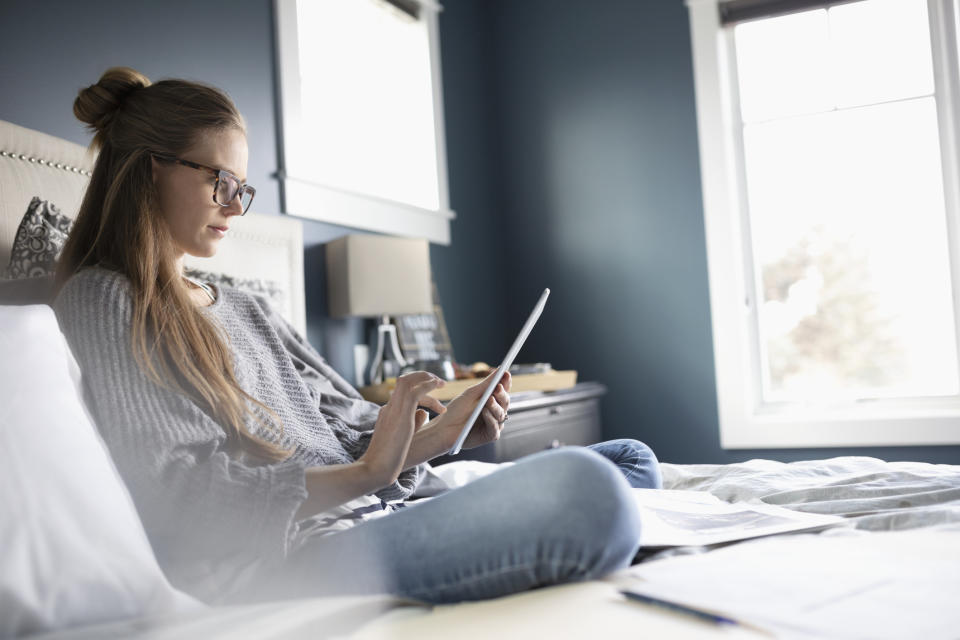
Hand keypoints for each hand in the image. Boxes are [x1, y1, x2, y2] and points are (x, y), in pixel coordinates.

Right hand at [360, 371, 444, 485]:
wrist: (376, 467)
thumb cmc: (388, 459)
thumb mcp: (402, 437)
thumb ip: (413, 422)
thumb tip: (425, 412)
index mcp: (387, 412)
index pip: (403, 393)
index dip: (420, 391)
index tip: (434, 398)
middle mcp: (389, 407)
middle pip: (404, 380)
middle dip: (422, 377)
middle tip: (439, 382)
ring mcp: (394, 409)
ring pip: (409, 381)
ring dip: (427, 378)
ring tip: (442, 383)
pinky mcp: (403, 414)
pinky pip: (416, 391)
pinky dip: (428, 386)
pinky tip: (438, 388)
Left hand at [437, 369, 510, 450]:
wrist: (444, 428)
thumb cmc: (456, 410)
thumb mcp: (472, 394)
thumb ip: (487, 383)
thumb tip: (502, 369)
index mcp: (491, 400)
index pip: (503, 390)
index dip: (506, 382)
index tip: (506, 373)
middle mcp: (495, 411)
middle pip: (505, 402)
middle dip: (502, 394)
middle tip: (497, 387)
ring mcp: (494, 423)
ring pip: (501, 414)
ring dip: (495, 406)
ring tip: (489, 399)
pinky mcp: (490, 435)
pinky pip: (495, 427)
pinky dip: (491, 419)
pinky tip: (485, 412)